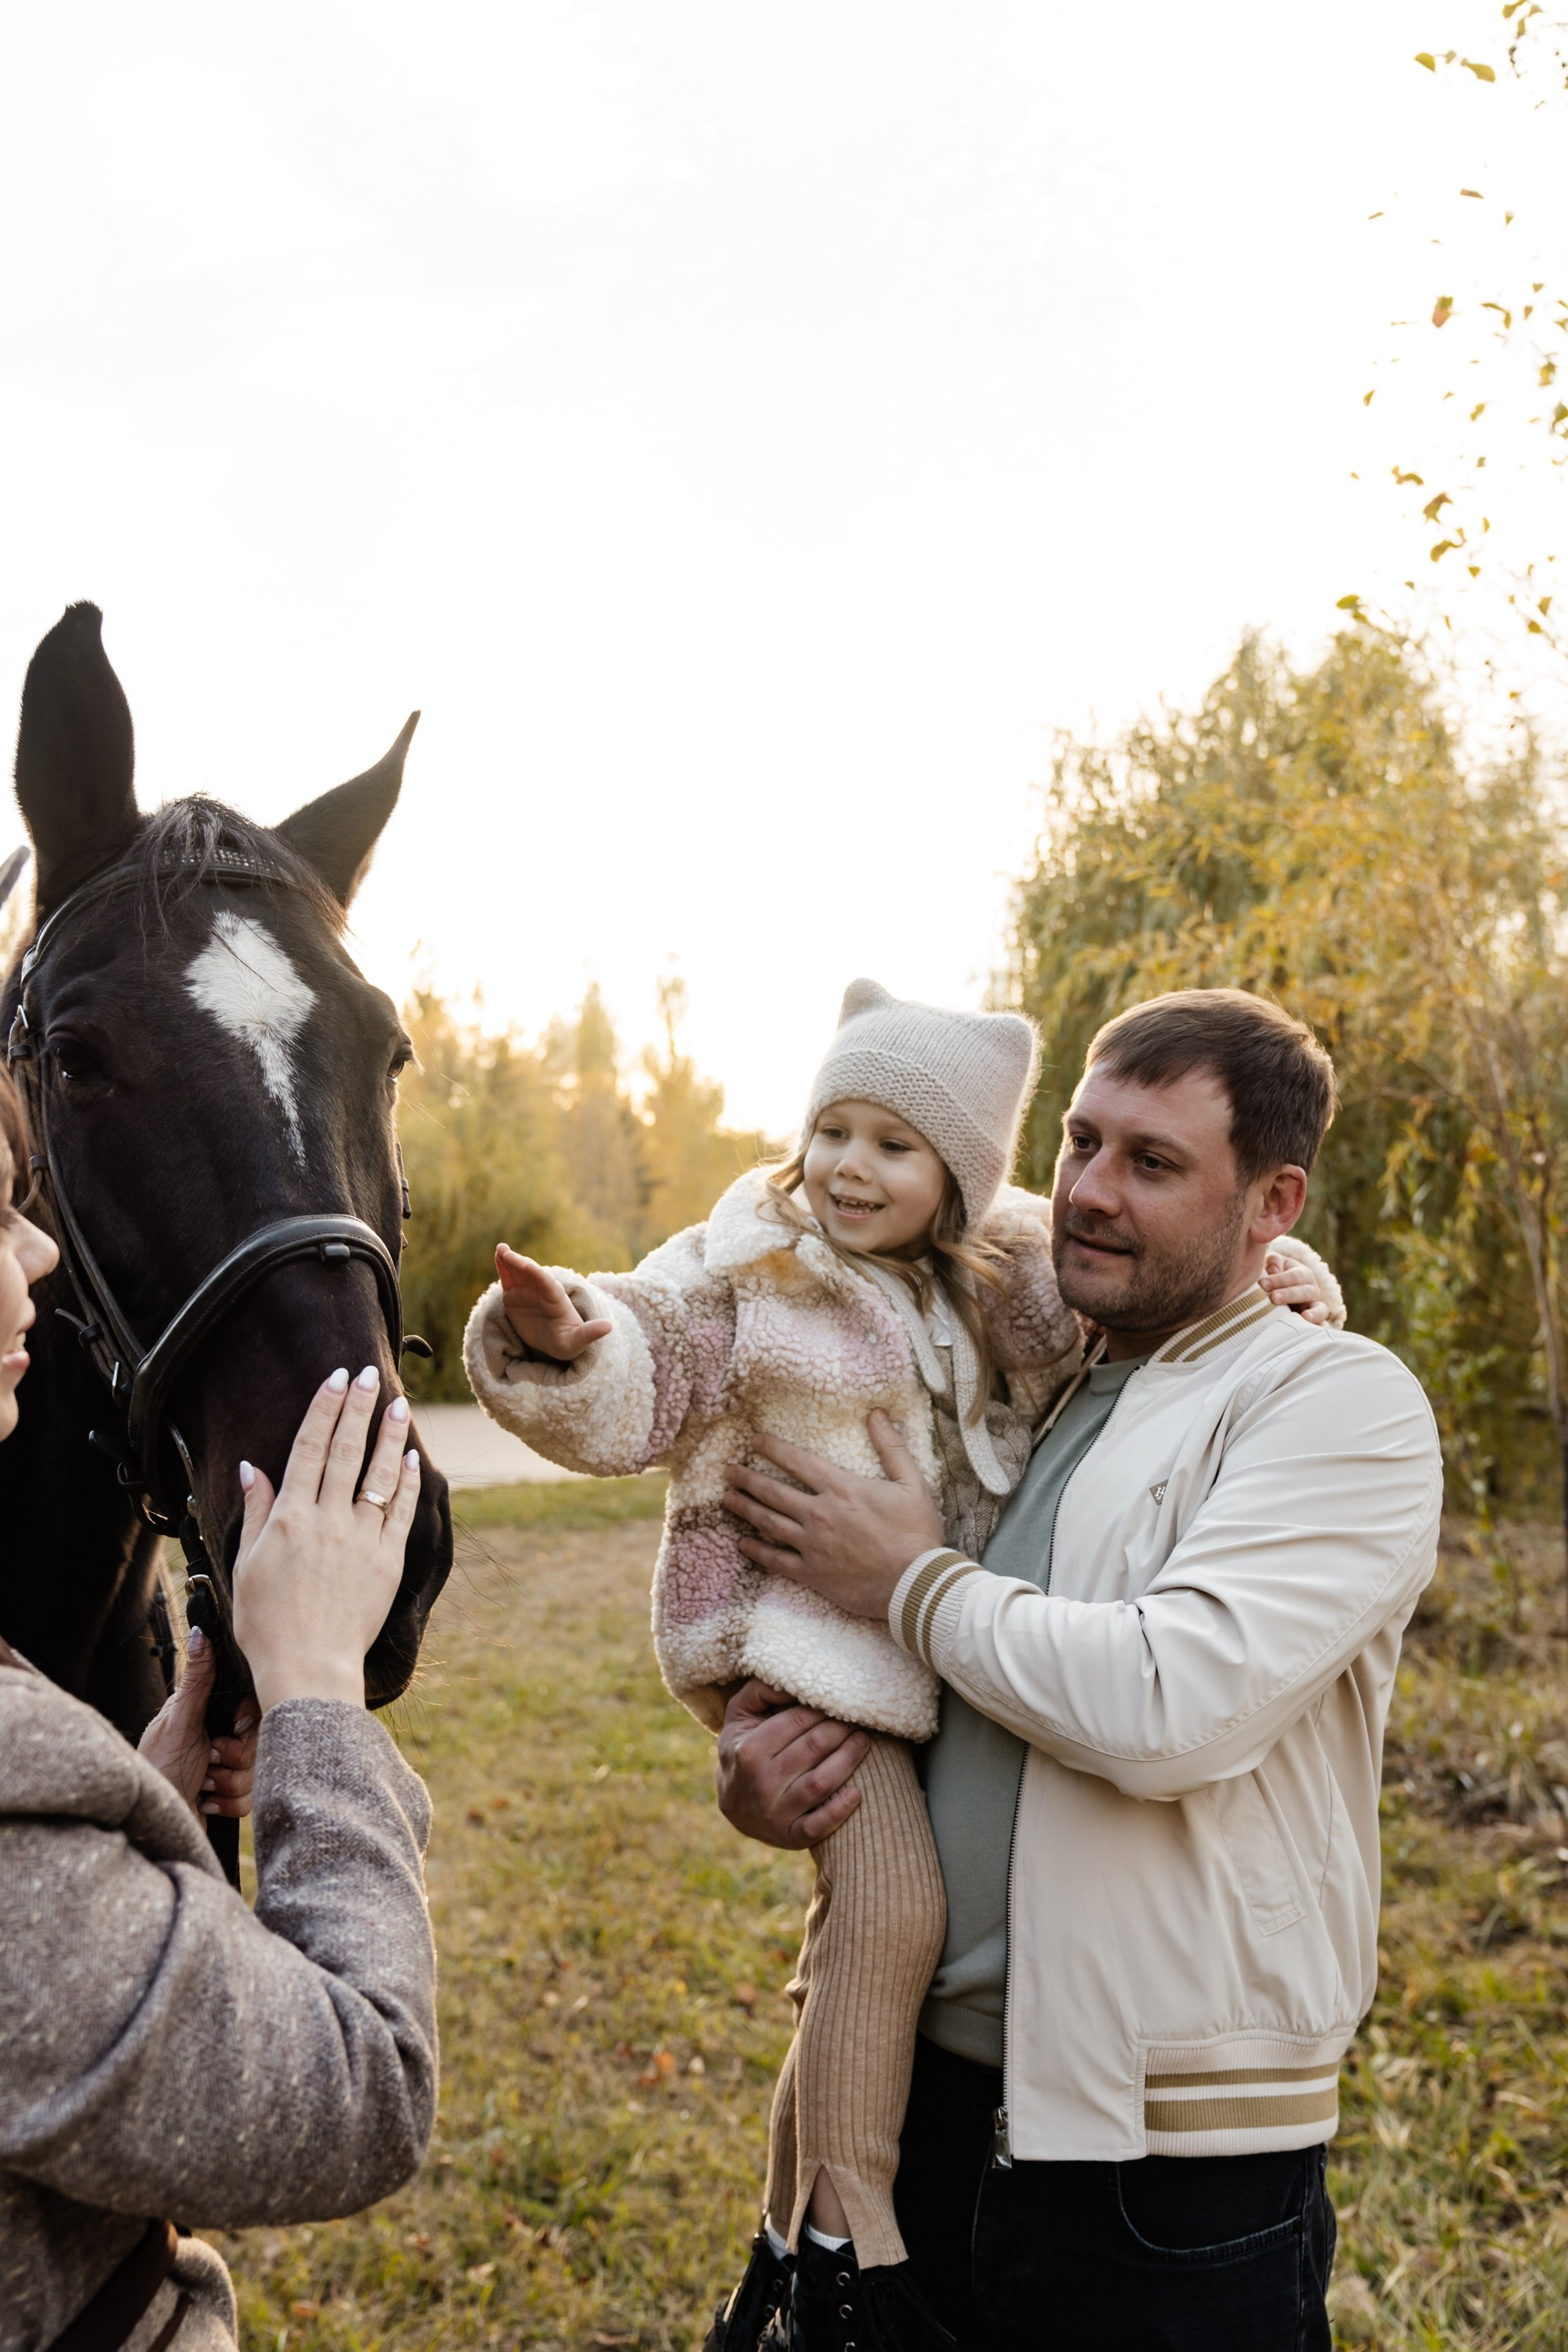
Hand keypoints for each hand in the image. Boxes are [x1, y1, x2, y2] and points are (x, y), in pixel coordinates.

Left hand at [137, 1625, 258, 1818]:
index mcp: (210, 1711)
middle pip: (260, 1742)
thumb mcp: (179, 1722)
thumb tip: (200, 1633)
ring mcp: (226, 1766)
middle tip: (208, 1760)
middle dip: (235, 1759)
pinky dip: (227, 1804)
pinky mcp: (230, 1794)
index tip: (232, 1727)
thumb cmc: (160, 1770)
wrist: (154, 1826)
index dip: (248, 1722)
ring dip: (228, 1784)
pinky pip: (251, 1797)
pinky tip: (205, 1801)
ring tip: (202, 1784)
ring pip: (258, 1771)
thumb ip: (197, 1681)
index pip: (254, 1706)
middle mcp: (221, 1736)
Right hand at [232, 1366, 421, 1712]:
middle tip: (371, 1373)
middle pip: (346, 1451)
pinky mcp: (387, 1560)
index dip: (324, 1409)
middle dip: (358, 1407)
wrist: (308, 1668)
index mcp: (289, 1518)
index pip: (309, 1448)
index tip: (336, 1378)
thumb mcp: (247, 1565)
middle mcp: (326, 1521)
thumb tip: (252, 1467)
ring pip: (378, 1475)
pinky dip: (406, 1482)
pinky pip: (400, 1512)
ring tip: (399, 1404)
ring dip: (389, 1435)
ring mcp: (361, 1539)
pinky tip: (411, 1459)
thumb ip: (256, 1512)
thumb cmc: (267, 1624)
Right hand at [496, 1244, 611, 1360]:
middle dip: (520, 1264)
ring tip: (501, 1249)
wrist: (554, 1343)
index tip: (528, 1266)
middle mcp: (542, 1292)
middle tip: (507, 1253)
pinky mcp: (515, 1295)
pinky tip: (499, 1255)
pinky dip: (503, 1267)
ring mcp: (528, 1292)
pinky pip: (509, 1278)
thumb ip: (590, 1333)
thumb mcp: (578, 1342)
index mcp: (557, 1300)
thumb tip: (609, 1327)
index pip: (547, 1286)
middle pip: (531, 1275)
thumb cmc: (568, 1342)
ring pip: (519, 1273)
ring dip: (510, 1260)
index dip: (538, 1275)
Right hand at [715, 1679, 869, 1848]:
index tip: (841, 1701)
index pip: (798, 1721)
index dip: (824, 1709)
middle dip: (841, 1729)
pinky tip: (857, 1793)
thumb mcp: (740, 1716)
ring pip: (821, 1782)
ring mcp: (774, 1813)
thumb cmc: (744, 1749)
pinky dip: (840, 1811)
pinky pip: (818, 1826)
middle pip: (814, 1747)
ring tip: (864, 1742)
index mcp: (748, 1750)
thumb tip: (794, 1680)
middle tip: (858, 1719)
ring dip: (849, 1759)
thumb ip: (762, 1691)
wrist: (734, 1805)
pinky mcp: (790, 1837)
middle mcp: (760, 1783)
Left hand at [723, 1411, 943, 1619]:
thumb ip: (891, 1447)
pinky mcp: (812, 1573)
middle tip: (728, 1471)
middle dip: (747, 1478)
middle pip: (773, 1491)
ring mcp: (813, 1545)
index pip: (797, 1461)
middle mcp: (820, 1514)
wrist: (916, 1584)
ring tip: (727, 1498)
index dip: (772, 1448)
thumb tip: (877, 1414)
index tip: (753, 1440)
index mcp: (842, 1488)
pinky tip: (743, 1543)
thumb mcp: (912, 1483)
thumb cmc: (917, 1533)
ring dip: (745, 1508)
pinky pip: (776, 1560)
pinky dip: (757, 1551)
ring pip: (768, 1522)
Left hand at [1262, 1249, 1331, 1325]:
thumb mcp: (1273, 1265)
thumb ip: (1273, 1261)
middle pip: (1305, 1292)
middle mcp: (1312, 1289)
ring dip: (1313, 1313)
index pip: (1294, 1276)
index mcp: (1303, 1274)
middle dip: (1289, 1294)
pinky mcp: (1315, 1322)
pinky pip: (1322, 1326)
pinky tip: (1314, 1332)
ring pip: (1320, 1308)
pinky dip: (1321, 1328)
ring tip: (1305, 1317)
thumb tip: (1274, 1268)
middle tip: (1273, 1297)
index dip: (1279, 1279)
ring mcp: (1315, 1307)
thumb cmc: (1272, 1277)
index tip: (1262, 1283)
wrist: (1276, 1294)